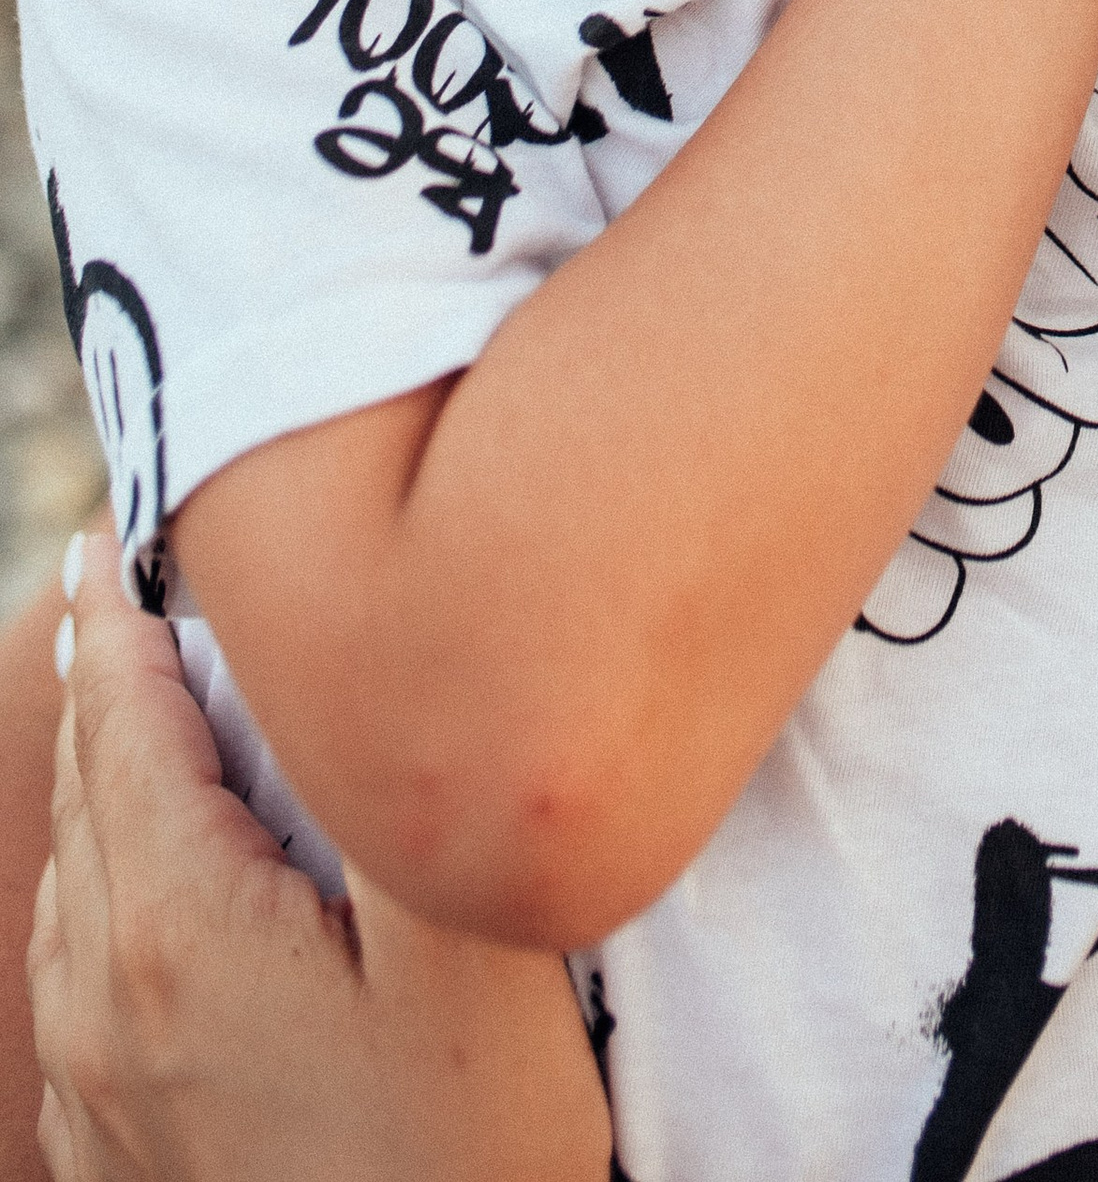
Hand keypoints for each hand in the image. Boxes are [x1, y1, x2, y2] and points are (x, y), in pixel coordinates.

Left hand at [30, 552, 606, 1181]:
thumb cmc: (462, 1161)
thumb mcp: (465, 956)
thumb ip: (399, 793)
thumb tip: (356, 661)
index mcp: (175, 926)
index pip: (122, 720)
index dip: (122, 617)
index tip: (115, 532)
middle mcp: (106, 1002)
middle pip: (91, 792)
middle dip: (106, 680)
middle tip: (117, 588)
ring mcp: (103, 1095)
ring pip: (77, 887)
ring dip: (103, 783)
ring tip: (128, 709)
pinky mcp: (120, 1160)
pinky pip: (83, 985)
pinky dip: (104, 894)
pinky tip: (142, 893)